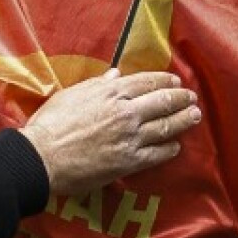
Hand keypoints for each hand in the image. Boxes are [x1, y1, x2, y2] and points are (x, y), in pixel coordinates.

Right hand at [19, 69, 202, 196]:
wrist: (43, 156)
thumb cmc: (52, 123)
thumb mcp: (72, 94)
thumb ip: (97, 84)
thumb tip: (115, 75)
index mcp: (111, 92)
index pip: (147, 82)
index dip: (165, 81)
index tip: (175, 82)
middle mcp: (126, 112)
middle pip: (163, 102)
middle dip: (181, 99)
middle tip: (191, 98)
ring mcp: (130, 137)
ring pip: (166, 126)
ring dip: (183, 120)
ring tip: (194, 116)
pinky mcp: (129, 161)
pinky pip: (157, 154)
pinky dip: (170, 149)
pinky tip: (176, 146)